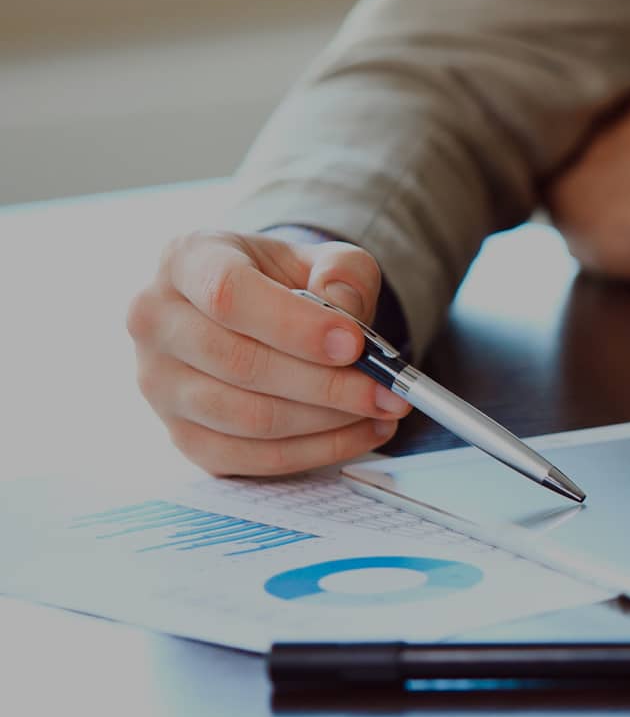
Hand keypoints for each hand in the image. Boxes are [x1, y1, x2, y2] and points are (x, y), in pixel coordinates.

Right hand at [127, 230, 411, 475]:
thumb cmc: (282, 282)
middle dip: (326, 384)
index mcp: (185, 260)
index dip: (295, 326)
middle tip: (387, 390)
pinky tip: (360, 432)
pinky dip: (315, 451)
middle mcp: (155, 322)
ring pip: (247, 418)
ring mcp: (159, 385)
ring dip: (326, 422)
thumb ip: (343, 273)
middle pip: (240, 364)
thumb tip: (346, 316)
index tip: (353, 344)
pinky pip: (251, 458)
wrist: (250, 312)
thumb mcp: (320, 258)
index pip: (229, 295)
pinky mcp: (181, 435)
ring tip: (381, 409)